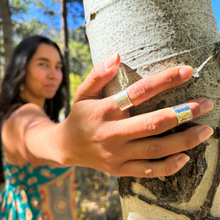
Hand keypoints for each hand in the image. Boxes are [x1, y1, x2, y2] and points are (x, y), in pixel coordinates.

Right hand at [58, 53, 212, 177]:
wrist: (66, 147)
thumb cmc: (78, 117)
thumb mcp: (82, 93)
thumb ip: (97, 75)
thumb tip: (117, 56)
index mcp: (104, 111)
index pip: (139, 92)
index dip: (164, 81)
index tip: (187, 71)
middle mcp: (112, 133)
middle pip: (154, 123)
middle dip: (184, 113)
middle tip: (206, 104)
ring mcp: (117, 154)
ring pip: (156, 148)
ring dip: (184, 140)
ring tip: (205, 130)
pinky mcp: (119, 169)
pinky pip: (148, 170)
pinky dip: (169, 166)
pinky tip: (185, 157)